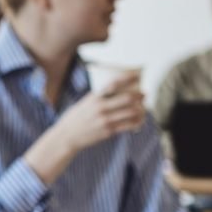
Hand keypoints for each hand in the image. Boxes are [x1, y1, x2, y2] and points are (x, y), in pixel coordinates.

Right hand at [25, 72, 145, 184]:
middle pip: (127, 98)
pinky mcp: (108, 131)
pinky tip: (139, 120)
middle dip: (140, 95)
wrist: (67, 136)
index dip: (127, 78)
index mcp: (94, 97)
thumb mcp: (84, 103)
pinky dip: (137, 122)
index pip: (114, 84)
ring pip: (131, 112)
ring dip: (141, 109)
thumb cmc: (76, 118)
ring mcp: (105, 120)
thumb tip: (116, 93)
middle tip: (144, 94)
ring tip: (143, 108)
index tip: (137, 75)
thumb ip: (99, 98)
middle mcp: (100, 107)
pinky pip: (129, 125)